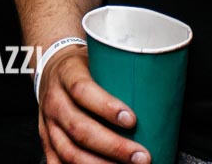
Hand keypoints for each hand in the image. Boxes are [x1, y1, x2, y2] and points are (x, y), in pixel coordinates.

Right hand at [38, 45, 149, 163]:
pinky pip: (57, 163)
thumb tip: (164, 87)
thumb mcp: (98, 58)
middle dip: (113, 146)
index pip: (82, 90)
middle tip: (142, 156)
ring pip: (70, 151)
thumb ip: (121, 74)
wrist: (51, 68)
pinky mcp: (47, 141)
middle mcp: (54, 100)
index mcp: (67, 74)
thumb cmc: (84, 66)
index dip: (106, 107)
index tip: (132, 120)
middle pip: (79, 128)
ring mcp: (48, 124)